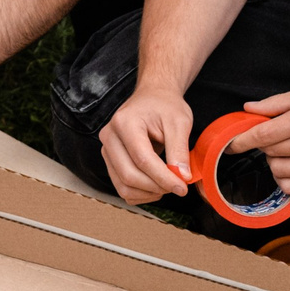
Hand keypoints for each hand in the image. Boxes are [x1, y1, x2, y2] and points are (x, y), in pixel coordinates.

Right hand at [100, 86, 194, 202]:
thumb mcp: (179, 122)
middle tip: (178, 187)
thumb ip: (179, 150)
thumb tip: (182, 177)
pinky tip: (155, 186)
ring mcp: (107, 149)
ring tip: (167, 187)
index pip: (142, 159)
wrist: (153, 97)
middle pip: (128, 175)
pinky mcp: (110, 160)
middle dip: (156, 187)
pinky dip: (139, 194)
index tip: (182, 187)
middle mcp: (110, 136)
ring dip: (147, 193)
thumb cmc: (164, 106)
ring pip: (123, 185)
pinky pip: (121, 187)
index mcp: (125, 123)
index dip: (163, 178)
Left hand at [232, 86, 289, 194]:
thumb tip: (249, 109)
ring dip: (276, 163)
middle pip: (270, 153)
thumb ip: (277, 103)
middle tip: (278, 137)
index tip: (233, 144)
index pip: (264, 135)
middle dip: (266, 146)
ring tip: (289, 151)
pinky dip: (287, 178)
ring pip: (279, 173)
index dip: (243, 140)